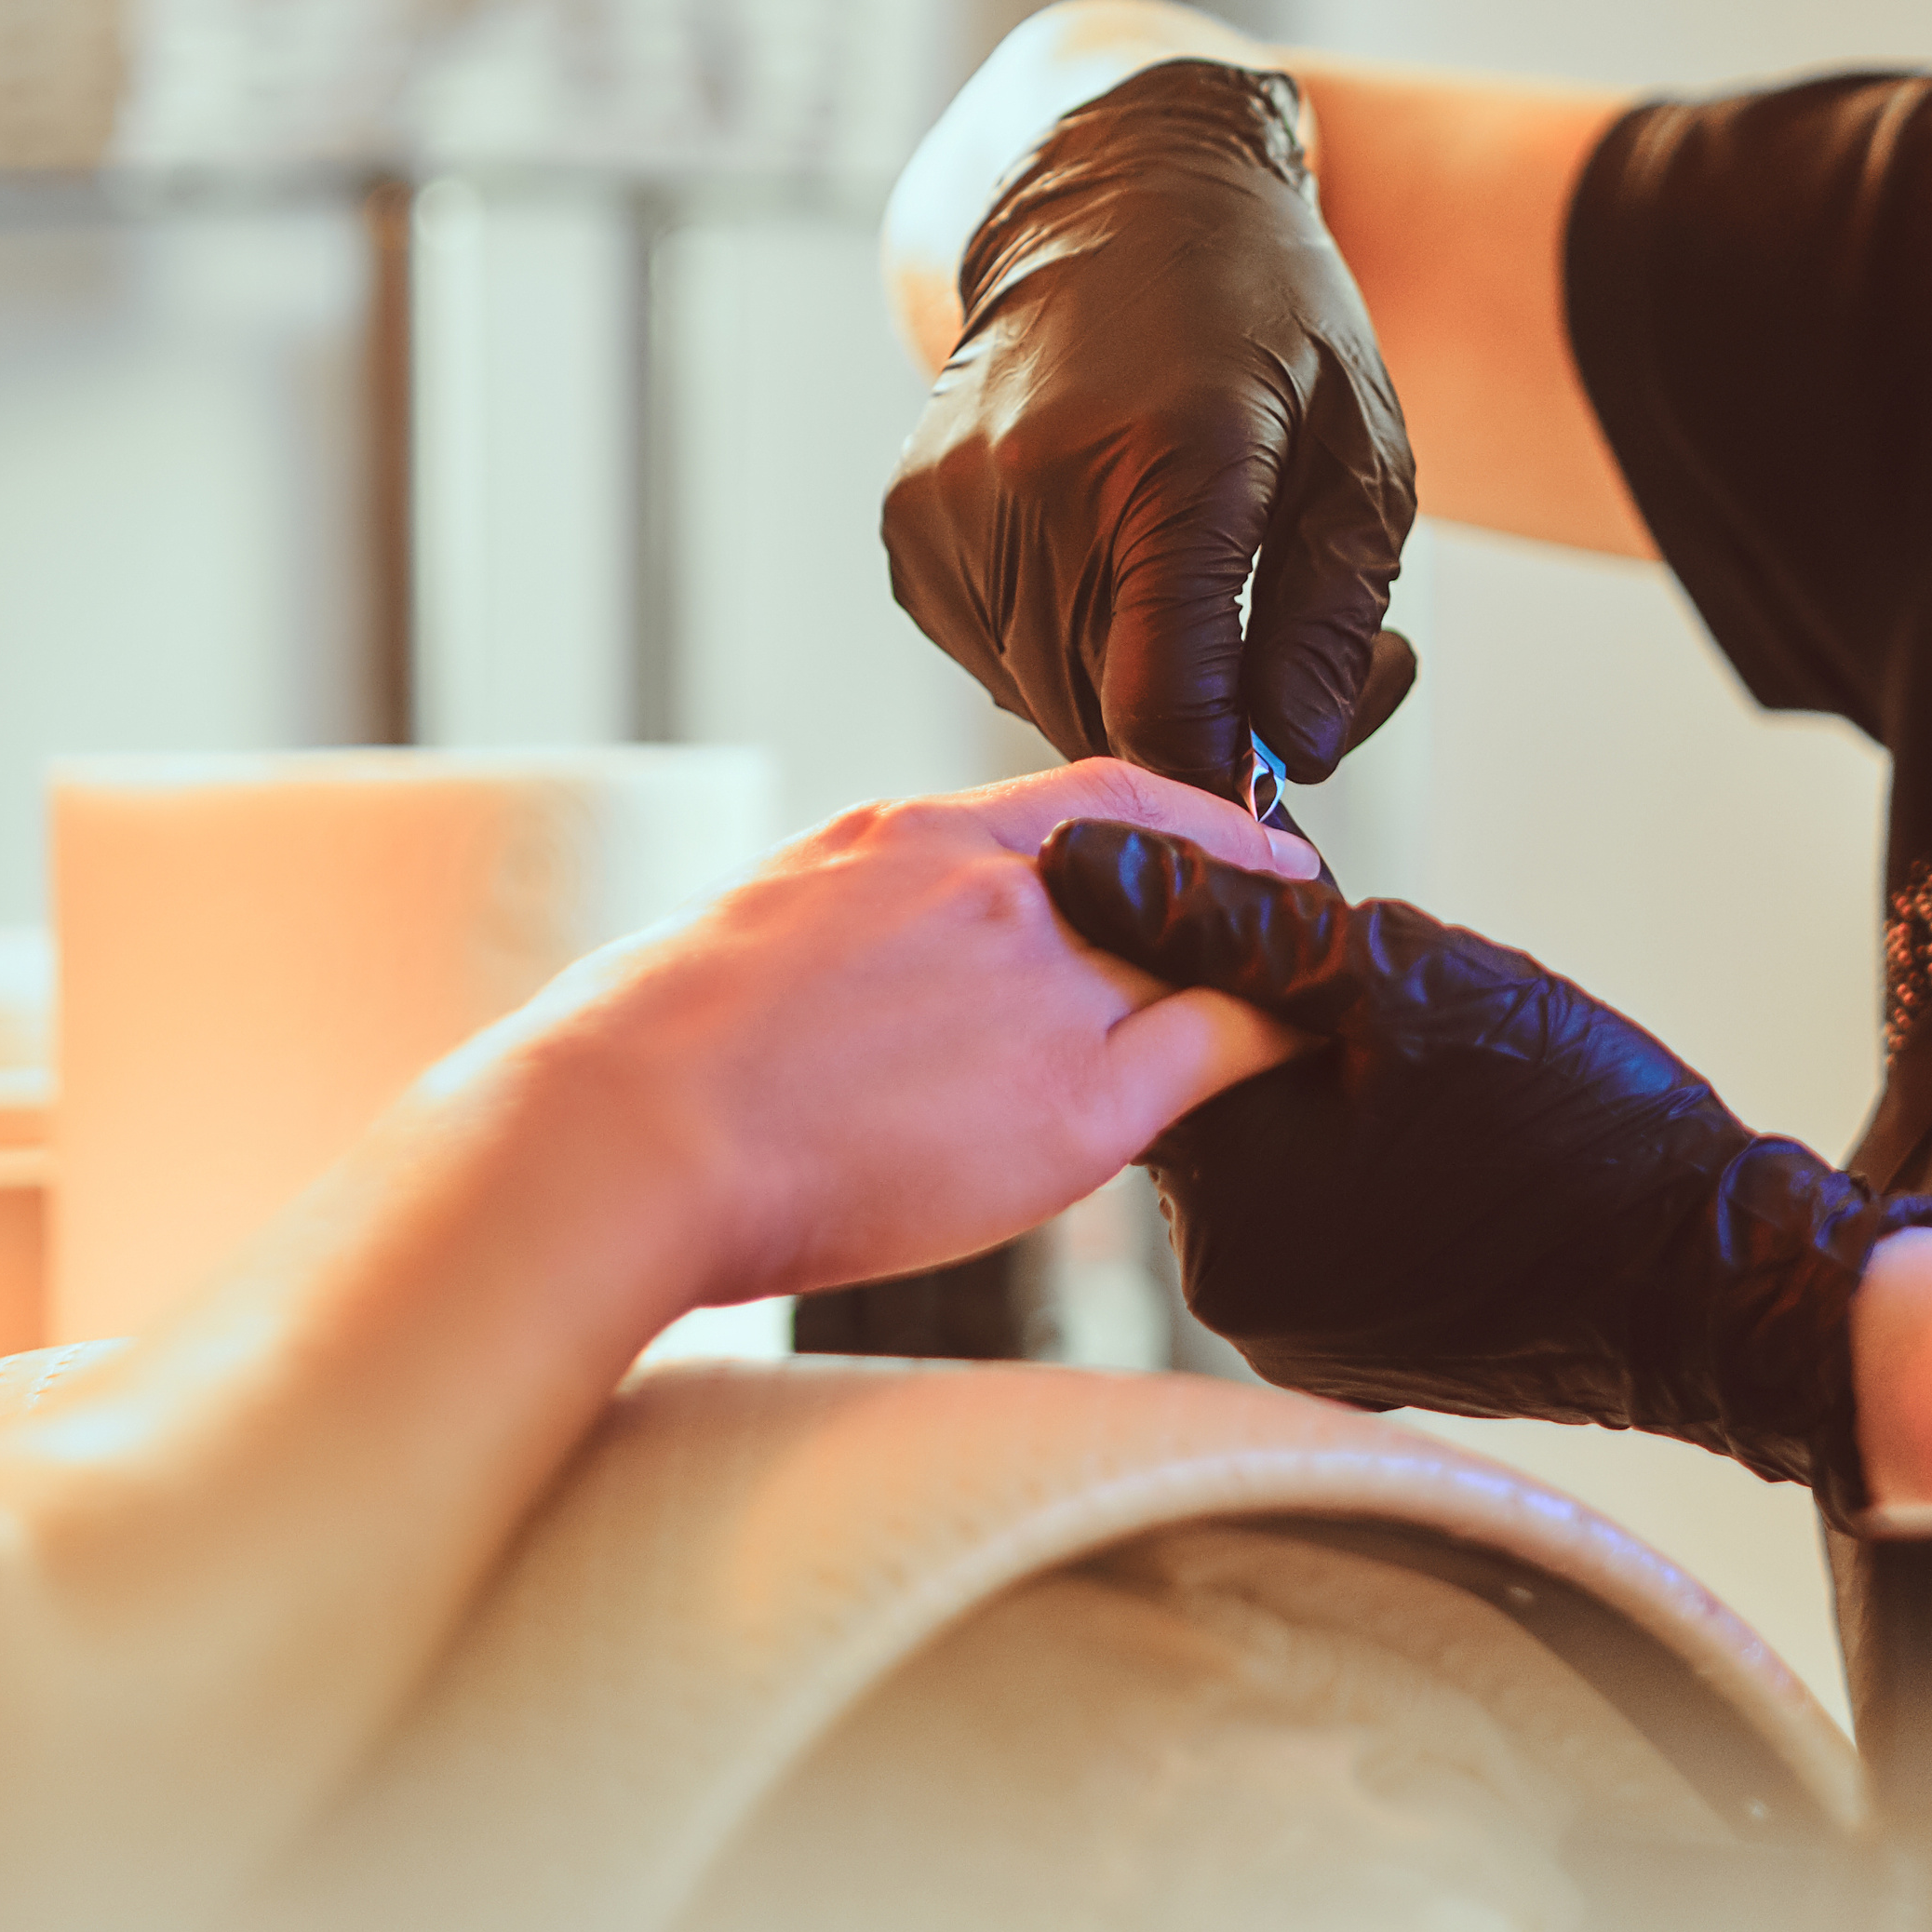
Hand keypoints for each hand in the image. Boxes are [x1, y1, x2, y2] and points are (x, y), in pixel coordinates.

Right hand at [504, 764, 1312, 1307]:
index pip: (1096, 800)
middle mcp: (992, 888)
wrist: (630, 1131)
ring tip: (1301, 1002)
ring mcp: (1039, 985)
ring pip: (1199, 961)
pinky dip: (1274, 1037)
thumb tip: (876, 983)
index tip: (1237, 847)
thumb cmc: (650, 1057)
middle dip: (1236, 907)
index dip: (1190, 825)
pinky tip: (1301, 1049)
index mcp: (908, 836)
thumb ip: (858, 932)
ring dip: (1260, 974)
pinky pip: (1218, 1047)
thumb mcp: (767, 931)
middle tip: (1284, 937)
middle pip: (1166, 884)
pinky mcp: (1070, 1100)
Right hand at [882, 59, 1421, 793]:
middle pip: (1107, 716)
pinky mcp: (908, 526)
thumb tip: (1296, 760)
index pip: (1169, 704)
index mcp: (1171, 457)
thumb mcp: (1362, 455)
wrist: (1116, 202)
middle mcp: (1036, 478)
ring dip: (1129, 696)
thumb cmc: (1263, 324)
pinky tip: (1108, 569)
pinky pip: (995, 657)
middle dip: (1200, 737)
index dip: (1225, 782)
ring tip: (1201, 607)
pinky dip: (1063, 650)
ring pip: (1046, 699)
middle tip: (1280, 687)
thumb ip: (1335, 622)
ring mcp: (951, 504)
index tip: (1277, 797)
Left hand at [1037, 823, 1931, 1508]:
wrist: (1712, 1286)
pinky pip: (1323, 1235)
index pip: (1152, 1036)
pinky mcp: (1349, 1359)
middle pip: (1211, 1106)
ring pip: (1273, 1167)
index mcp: (1225, 1185)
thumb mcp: (1402, 978)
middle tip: (1409, 1036)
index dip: (1233, 966)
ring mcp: (1291, 1334)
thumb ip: (1230, 920)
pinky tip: (1454, 1167)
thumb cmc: (1581, 1125)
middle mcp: (1231, 1284)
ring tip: (1449, 1105)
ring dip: (1331, 1114)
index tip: (1319, 950)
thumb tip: (1082, 861)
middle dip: (1287, 1046)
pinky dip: (1369, 1187)